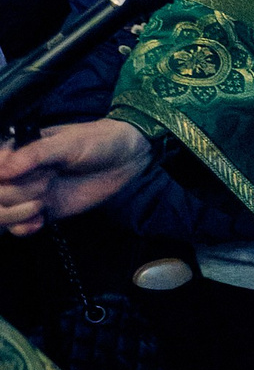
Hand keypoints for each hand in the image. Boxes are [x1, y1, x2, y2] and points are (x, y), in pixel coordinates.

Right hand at [0, 120, 153, 234]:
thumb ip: (35, 155)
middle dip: (17, 192)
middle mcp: (18, 173)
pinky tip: (40, 221)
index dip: (1, 177)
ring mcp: (30, 193)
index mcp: (17, 151)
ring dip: (18, 212)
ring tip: (42, 203)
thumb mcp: (67, 143)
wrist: (126, 158)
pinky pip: (19, 227)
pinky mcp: (44, 211)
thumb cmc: (97, 141)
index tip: (16, 174)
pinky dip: (24, 228)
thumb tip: (4, 170)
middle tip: (47, 180)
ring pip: (3, 212)